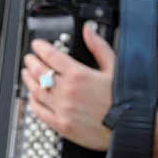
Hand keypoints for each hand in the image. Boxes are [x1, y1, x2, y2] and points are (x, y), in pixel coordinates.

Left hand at [21, 22, 115, 150]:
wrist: (130, 127)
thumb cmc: (125, 99)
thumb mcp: (115, 68)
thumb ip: (99, 47)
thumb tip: (89, 30)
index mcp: (78, 75)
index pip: (51, 56)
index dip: (41, 48)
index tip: (37, 45)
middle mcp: (66, 91)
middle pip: (40, 72)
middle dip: (32, 62)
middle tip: (30, 58)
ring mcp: (62, 109)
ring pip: (36, 90)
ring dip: (29, 79)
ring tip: (27, 73)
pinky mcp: (61, 125)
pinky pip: (39, 111)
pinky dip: (33, 102)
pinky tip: (33, 97)